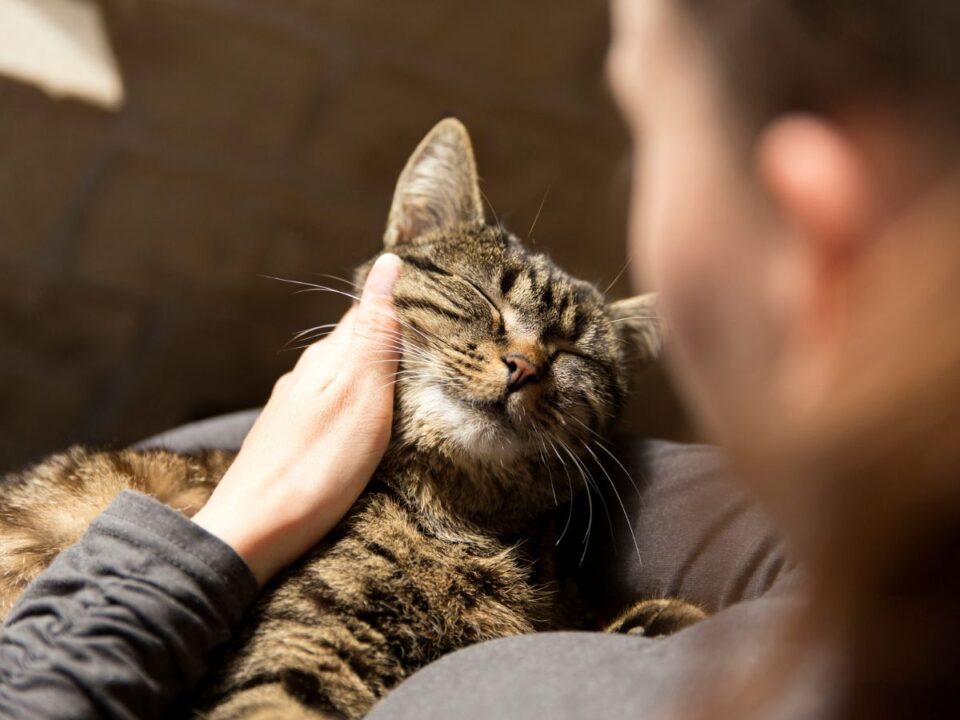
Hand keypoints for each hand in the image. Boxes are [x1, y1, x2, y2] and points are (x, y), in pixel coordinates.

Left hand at [192, 254, 402, 584]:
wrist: (251, 533)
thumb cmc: (316, 467)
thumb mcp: (361, 395)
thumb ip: (375, 334)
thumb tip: (388, 265)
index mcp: (327, 358)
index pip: (368, 312)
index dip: (401, 303)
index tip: (438, 304)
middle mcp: (305, 375)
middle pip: (354, 343)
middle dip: (392, 339)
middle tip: (435, 346)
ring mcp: (293, 409)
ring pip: (342, 376)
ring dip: (374, 374)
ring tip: (410, 383)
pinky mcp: (288, 440)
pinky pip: (331, 406)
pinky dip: (356, 404)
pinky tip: (367, 423)